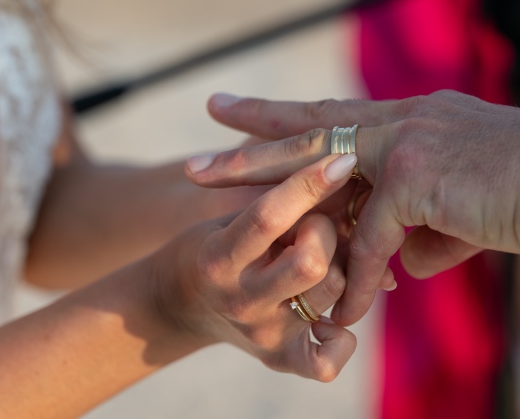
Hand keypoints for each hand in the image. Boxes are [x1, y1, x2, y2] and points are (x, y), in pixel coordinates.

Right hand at [152, 153, 361, 381]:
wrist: (178, 305)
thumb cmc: (213, 246)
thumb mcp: (230, 217)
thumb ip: (276, 204)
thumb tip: (342, 178)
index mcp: (219, 258)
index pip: (268, 217)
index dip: (308, 184)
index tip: (341, 158)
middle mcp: (241, 301)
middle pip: (311, 263)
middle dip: (327, 231)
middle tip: (319, 223)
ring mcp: (263, 334)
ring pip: (331, 293)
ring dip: (341, 264)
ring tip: (326, 254)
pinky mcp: (280, 359)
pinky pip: (328, 360)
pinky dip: (342, 336)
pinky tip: (334, 309)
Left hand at [184, 90, 519, 325]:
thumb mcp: (469, 209)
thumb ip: (427, 233)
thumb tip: (401, 266)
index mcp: (413, 121)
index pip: (340, 114)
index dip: (296, 114)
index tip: (255, 108)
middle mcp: (402, 123)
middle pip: (310, 124)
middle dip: (253, 128)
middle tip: (207, 116)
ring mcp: (405, 145)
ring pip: (317, 167)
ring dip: (262, 186)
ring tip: (205, 194)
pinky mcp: (416, 179)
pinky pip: (374, 238)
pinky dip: (360, 278)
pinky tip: (344, 312)